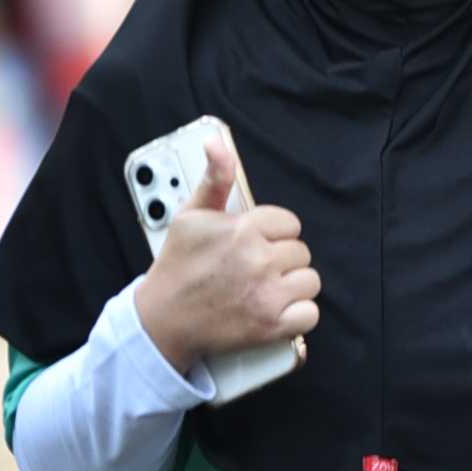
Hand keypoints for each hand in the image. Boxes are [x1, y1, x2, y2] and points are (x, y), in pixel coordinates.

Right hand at [134, 136, 320, 375]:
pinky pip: (309, 313)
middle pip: (300, 251)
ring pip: (309, 280)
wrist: (162, 320)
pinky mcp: (271, 326)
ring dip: (293, 286)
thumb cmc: (176, 267)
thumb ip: (214, 178)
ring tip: (267, 289)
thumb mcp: (189, 215)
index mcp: (243, 229)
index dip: (274, 234)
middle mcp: (258, 260)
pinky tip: (277, 310)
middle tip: (257, 269)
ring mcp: (267, 294)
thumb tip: (218, 144)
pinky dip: (297, 315)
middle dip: (282, 259)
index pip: (288, 223)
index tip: (257, 245)